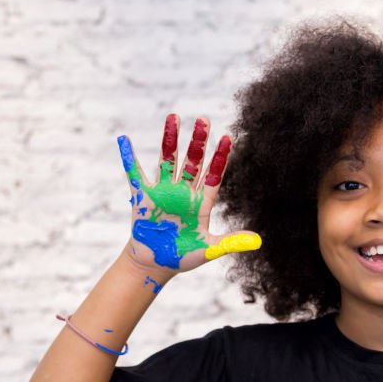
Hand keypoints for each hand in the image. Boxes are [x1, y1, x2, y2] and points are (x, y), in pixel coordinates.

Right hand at [116, 114, 260, 276]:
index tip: (227, 137)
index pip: (213, 176)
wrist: (155, 264)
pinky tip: (124, 140)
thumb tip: (258, 241)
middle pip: (193, 162)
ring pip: (168, 161)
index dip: (220, 158)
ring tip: (174, 116)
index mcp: (201, 203)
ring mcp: (163, 193)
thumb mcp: (209, 249)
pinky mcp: (142, 198)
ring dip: (170, 140)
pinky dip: (128, 158)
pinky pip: (134, 174)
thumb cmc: (183, 257)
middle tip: (204, 120)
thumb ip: (231, 242)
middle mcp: (184, 193)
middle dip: (198, 142)